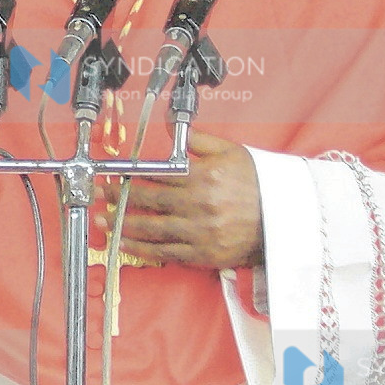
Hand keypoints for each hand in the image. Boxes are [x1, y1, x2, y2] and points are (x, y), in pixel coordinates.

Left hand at [98, 131, 262, 268]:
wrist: (287, 220)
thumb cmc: (259, 183)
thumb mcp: (232, 152)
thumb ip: (198, 141)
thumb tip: (168, 128)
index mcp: (205, 178)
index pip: (158, 176)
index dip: (131, 176)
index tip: (112, 175)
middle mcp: (200, 206)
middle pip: (149, 202)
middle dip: (118, 198)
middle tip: (97, 195)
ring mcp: (201, 233)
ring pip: (153, 229)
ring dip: (123, 225)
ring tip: (102, 221)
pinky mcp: (205, 255)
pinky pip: (168, 253)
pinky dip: (143, 250)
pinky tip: (125, 245)